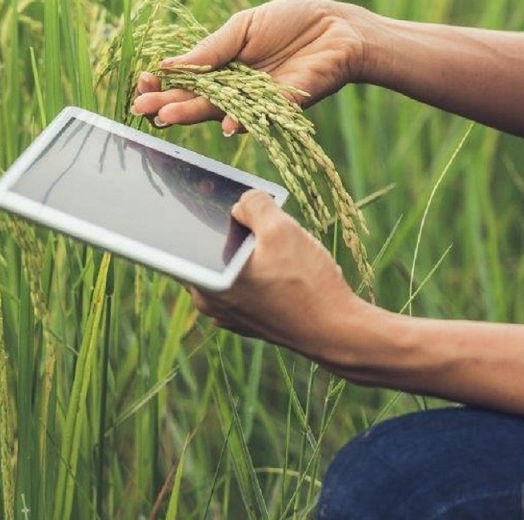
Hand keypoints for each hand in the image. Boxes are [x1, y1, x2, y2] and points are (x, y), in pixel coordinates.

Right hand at [131, 0, 370, 133]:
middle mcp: (238, 89)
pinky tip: (227, 125)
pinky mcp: (286, 106)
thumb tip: (169, 64)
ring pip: (223, 111)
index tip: (143, 82)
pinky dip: (245, 120)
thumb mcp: (244, 27)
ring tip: (168, 116)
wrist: (338, 27)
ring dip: (196, 115)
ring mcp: (260, 101)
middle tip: (143, 108)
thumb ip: (212, 48)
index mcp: (225, 66)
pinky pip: (263, 116)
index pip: (187, 80)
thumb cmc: (292, 21)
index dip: (165, 83)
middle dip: (170, 104)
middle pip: (199, 100)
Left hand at [187, 190, 366, 362]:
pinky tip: (286, 263)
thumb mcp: (281, 229)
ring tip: (280, 241)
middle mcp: (210, 301)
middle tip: (256, 213)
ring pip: (233, 266)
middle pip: (212, 249)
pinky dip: (261, 270)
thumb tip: (242, 202)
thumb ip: (254, 205)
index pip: (185, 237)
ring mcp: (230, 314)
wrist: (337, 330)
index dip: (198, 212)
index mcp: (206, 281)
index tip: (210, 193)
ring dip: (251, 250)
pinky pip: (248, 283)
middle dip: (232, 228)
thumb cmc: (306, 283)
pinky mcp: (250, 320)